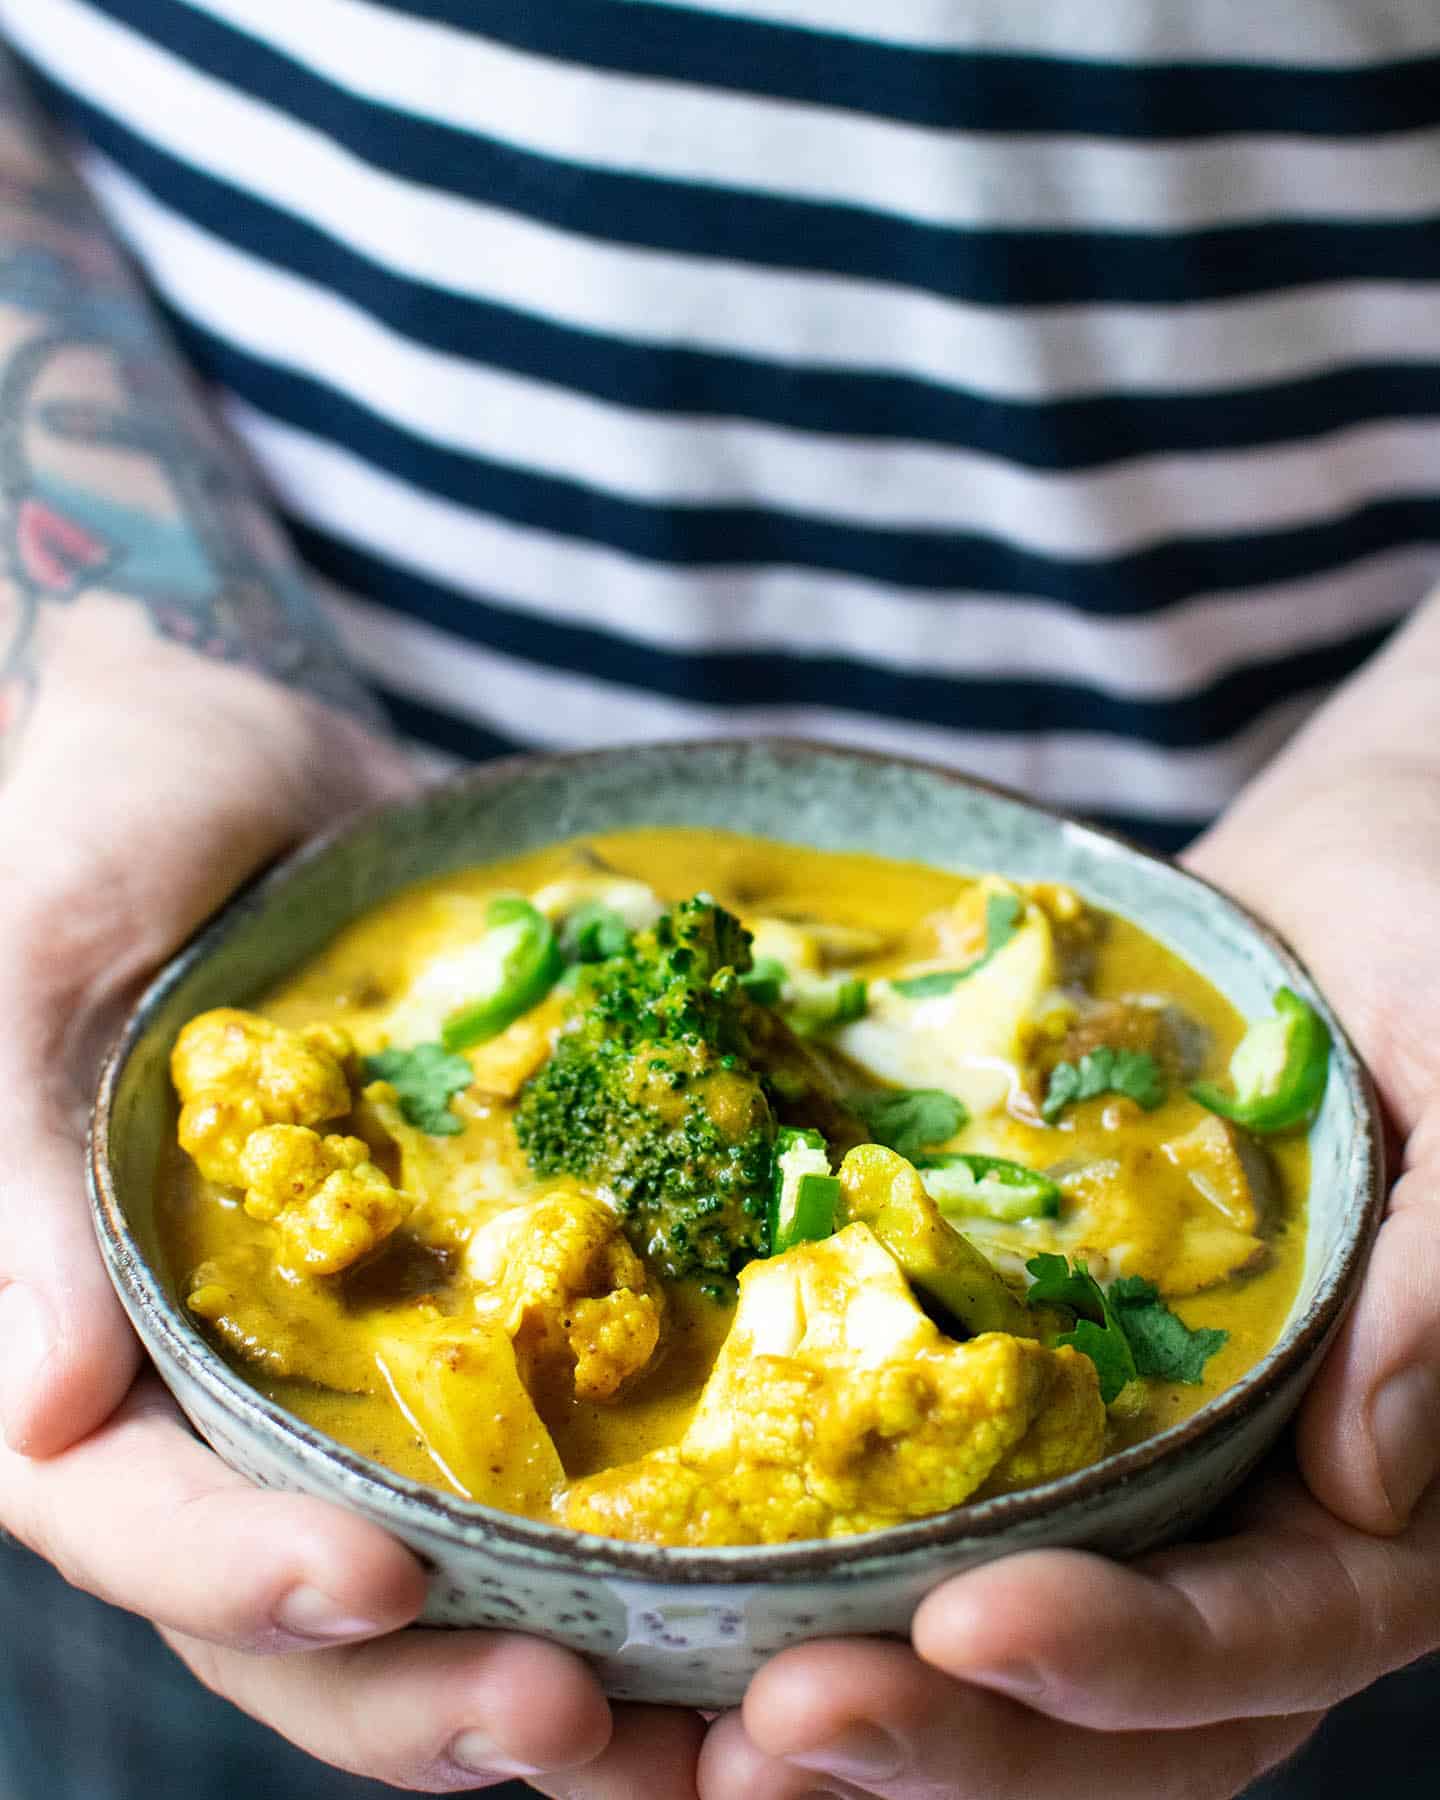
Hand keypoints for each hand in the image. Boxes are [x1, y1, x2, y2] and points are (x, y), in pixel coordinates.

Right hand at [0, 616, 708, 1792]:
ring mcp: (345, 1348)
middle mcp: (207, 1376)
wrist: (243, 758)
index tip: (379, 1580)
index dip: (233, 1574)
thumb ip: (17, 1169)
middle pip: (285, 1605)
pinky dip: (619, 1536)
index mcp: (67, 1327)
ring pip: (425, 1566)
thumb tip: (30, 1410)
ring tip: (685, 1714)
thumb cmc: (97, 819)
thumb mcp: (29, 952)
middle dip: (414, 1683)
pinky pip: (539, 1444)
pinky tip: (735, 1583)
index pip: (120, 1510)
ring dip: (537, 1656)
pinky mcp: (467, 1294)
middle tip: (576, 1718)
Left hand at [692, 622, 1439, 1798]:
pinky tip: (687, 1603)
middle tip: (773, 1729)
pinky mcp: (1035, 1385)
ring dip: (868, 1713)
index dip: (1130, 1654)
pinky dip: (825, 1576)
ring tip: (697, 1732)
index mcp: (1394, 1477)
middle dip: (953, 1735)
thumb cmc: (1432, 932)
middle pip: (1120, 1702)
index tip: (966, 1627)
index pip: (1275, 1628)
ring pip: (1011, 1650)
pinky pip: (935, 1509)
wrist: (1334, 883)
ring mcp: (1140, 1454)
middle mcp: (1263, 1502)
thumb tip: (1373, 1475)